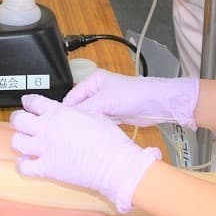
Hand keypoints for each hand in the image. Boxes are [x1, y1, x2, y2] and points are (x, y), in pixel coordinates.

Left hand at [10, 94, 161, 212]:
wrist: (114, 164)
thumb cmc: (109, 140)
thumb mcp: (93, 114)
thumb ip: (73, 112)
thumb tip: (67, 113)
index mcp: (59, 112)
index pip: (33, 101)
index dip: (28, 101)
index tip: (27, 103)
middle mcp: (47, 128)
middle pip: (18, 120)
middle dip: (18, 118)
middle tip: (22, 120)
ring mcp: (45, 149)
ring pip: (17, 142)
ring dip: (20, 140)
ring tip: (25, 141)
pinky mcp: (47, 169)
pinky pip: (24, 167)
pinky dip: (22, 164)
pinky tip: (27, 161)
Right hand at [64, 69, 199, 128]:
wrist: (155, 104)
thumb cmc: (133, 94)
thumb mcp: (104, 101)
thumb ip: (84, 109)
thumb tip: (68, 117)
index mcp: (93, 81)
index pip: (72, 96)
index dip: (67, 110)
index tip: (60, 123)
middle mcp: (98, 91)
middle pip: (80, 107)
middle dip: (78, 118)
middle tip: (69, 131)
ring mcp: (106, 103)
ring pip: (90, 117)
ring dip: (88, 124)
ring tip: (81, 134)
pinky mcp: (113, 114)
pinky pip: (99, 122)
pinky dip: (97, 127)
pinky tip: (93, 135)